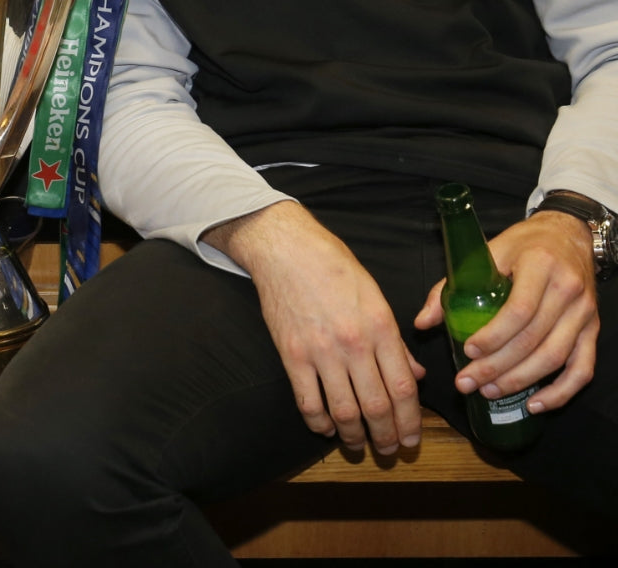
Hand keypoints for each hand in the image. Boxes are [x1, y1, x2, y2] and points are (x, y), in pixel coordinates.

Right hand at [206, 202, 424, 453]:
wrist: (285, 248)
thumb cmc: (332, 265)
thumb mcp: (374, 294)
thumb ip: (393, 338)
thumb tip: (413, 374)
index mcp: (380, 326)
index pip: (404, 388)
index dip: (411, 421)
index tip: (412, 437)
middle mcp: (354, 343)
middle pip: (378, 407)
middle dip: (387, 437)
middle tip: (390, 450)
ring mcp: (321, 351)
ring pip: (345, 411)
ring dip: (355, 437)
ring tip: (359, 445)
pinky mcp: (291, 354)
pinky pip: (308, 402)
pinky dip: (319, 423)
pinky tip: (326, 428)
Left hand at [415, 210, 596, 412]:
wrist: (567, 236)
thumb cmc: (522, 244)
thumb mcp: (486, 252)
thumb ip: (452, 285)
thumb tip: (421, 322)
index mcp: (540, 266)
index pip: (519, 310)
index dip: (494, 335)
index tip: (468, 351)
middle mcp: (568, 291)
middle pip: (534, 339)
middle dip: (499, 366)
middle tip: (468, 382)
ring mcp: (584, 313)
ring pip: (556, 358)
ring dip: (521, 381)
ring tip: (489, 391)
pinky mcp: (593, 330)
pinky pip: (582, 369)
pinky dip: (561, 392)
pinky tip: (535, 405)